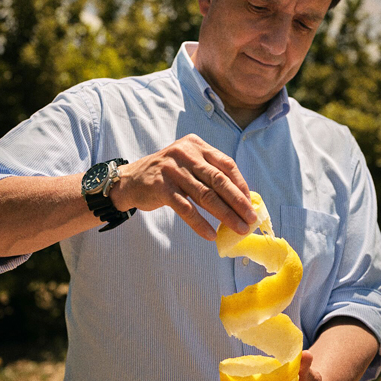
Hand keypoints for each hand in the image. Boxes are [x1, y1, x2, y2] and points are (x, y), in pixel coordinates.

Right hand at [111, 133, 256, 239]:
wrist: (130, 180)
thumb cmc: (166, 174)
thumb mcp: (187, 164)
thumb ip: (208, 174)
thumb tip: (239, 198)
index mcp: (196, 146)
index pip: (226, 164)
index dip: (240, 184)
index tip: (250, 203)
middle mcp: (185, 154)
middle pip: (219, 181)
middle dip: (238, 202)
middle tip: (250, 219)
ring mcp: (173, 170)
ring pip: (205, 196)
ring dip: (225, 215)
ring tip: (237, 229)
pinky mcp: (162, 187)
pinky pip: (186, 209)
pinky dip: (200, 223)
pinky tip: (211, 234)